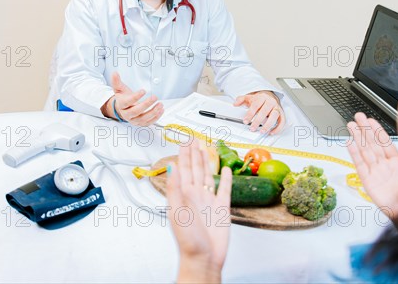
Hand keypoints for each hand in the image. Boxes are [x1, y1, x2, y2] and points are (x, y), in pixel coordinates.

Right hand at [105, 72, 163, 125]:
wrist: (124, 108)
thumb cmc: (123, 97)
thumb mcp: (119, 89)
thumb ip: (117, 81)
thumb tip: (115, 73)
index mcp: (121, 105)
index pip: (127, 102)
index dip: (135, 97)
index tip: (144, 90)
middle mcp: (127, 114)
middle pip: (136, 111)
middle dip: (146, 104)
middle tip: (155, 97)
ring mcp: (134, 120)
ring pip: (143, 118)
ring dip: (153, 112)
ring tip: (160, 104)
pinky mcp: (140, 123)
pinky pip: (148, 123)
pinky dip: (156, 117)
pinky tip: (161, 110)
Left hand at [166, 139, 231, 282]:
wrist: (203, 258)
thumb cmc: (188, 240)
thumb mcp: (177, 212)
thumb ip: (175, 189)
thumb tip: (171, 167)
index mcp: (183, 194)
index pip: (183, 168)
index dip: (183, 154)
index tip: (183, 140)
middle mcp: (196, 195)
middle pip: (195, 168)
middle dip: (194, 153)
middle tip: (193, 138)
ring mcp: (209, 200)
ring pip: (208, 175)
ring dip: (207, 161)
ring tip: (205, 148)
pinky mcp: (222, 208)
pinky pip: (225, 189)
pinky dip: (226, 178)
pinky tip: (225, 170)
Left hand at [233, 91, 285, 134]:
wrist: (270, 95)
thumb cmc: (259, 99)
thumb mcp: (249, 97)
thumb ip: (241, 99)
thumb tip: (235, 103)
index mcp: (262, 97)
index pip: (255, 105)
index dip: (250, 114)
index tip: (245, 121)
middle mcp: (270, 102)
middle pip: (264, 111)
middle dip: (257, 121)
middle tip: (252, 128)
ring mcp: (277, 108)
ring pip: (274, 116)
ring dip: (268, 125)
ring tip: (262, 131)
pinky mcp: (281, 113)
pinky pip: (282, 121)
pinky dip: (278, 128)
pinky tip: (271, 132)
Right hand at [346, 113, 397, 218]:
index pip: (385, 143)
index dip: (377, 131)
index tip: (371, 120)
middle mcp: (385, 167)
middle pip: (372, 144)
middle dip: (365, 129)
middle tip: (358, 117)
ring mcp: (376, 173)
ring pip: (365, 151)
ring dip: (357, 137)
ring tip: (351, 125)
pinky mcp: (368, 183)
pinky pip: (360, 165)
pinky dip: (354, 154)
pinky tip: (349, 143)